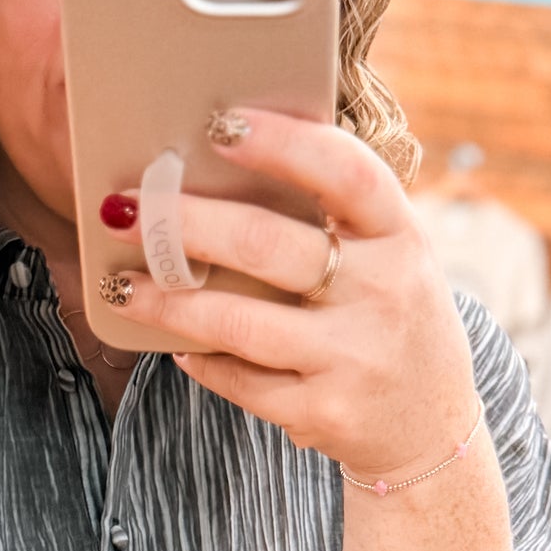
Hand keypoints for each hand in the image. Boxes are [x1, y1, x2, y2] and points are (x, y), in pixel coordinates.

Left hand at [106, 108, 477, 484]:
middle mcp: (386, 292)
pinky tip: (172, 343)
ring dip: (167, 302)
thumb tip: (222, 165)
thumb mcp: (390, 258)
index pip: (346, 173)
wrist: (431, 427)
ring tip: (119, 283)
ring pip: (238, 322)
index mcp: (403, 236)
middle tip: (127, 207)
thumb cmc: (388, 317)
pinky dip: (200, 359)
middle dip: (184, 224)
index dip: (283, 143)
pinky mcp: (324, 412)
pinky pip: (241, 381)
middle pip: (267, 244)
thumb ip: (334, 218)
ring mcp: (355, 357)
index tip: (219, 124)